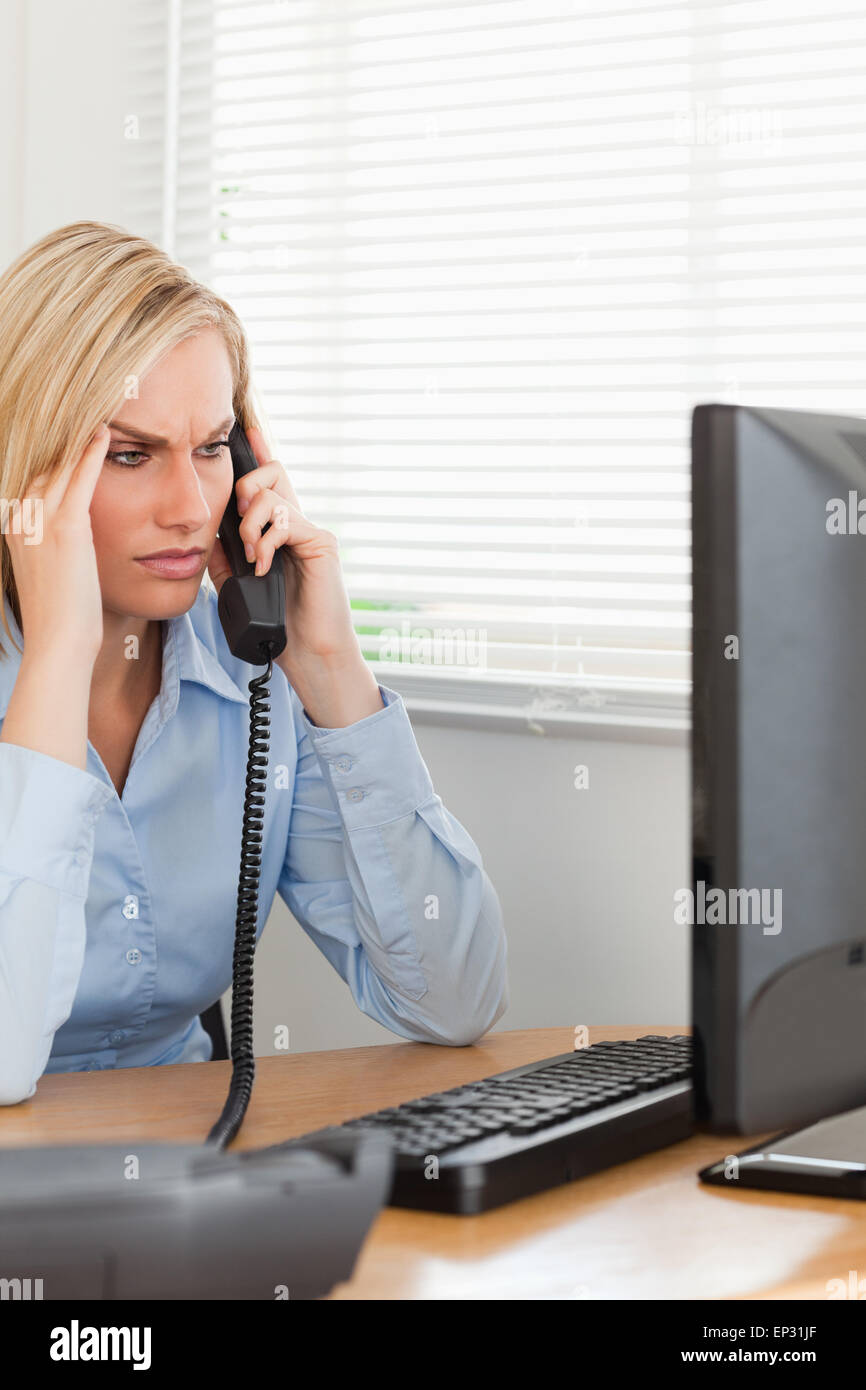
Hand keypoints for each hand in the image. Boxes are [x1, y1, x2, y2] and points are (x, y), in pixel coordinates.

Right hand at [7, 424, 109, 664]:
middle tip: (86, 404)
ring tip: (98, 408)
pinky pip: (80, 481)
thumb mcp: (49, 570)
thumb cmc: (63, 615)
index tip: (70, 423)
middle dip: (64, 433)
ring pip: (59, 463)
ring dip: (78, 435)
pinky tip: (105, 434)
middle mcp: (20, 516)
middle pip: (43, 460)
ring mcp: (40, 522)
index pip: (33, 472)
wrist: (60, 643)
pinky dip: (92, 454)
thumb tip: (67, 535)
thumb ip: (52, 543)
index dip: (52, 447)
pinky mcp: (66, 530)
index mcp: (13, 524)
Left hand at [207, 426, 381, 723]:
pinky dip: (267, 542)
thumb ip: (222, 553)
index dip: (258, 453)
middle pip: (272, 474)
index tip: (247, 429)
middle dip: (245, 489)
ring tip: (250, 556)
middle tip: (238, 525)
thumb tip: (203, 528)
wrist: (309, 654)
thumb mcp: (236, 583)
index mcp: (278, 531)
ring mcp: (311, 531)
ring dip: (250, 524)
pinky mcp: (321, 544)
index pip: (268, 481)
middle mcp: (297, 524)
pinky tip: (263, 565)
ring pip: (274, 496)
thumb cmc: (277, 623)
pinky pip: (286, 520)